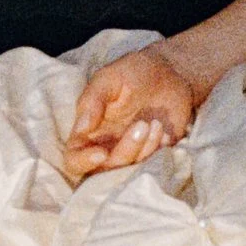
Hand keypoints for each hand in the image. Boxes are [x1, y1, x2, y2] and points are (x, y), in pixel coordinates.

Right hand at [62, 45, 197, 182]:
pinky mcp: (152, 156)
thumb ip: (93, 101)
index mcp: (88, 133)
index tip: (102, 153)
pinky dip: (157, 151)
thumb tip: (81, 128)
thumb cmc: (133, 73)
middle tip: (141, 125)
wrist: (171, 73)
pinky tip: (163, 130)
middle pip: (105, 172)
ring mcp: (130, 155)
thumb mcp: (109, 79)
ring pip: (130, 171)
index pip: (74, 159)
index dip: (83, 163)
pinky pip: (152, 166)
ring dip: (144, 150)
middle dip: (125, 152)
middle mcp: (106, 148)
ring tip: (155, 123)